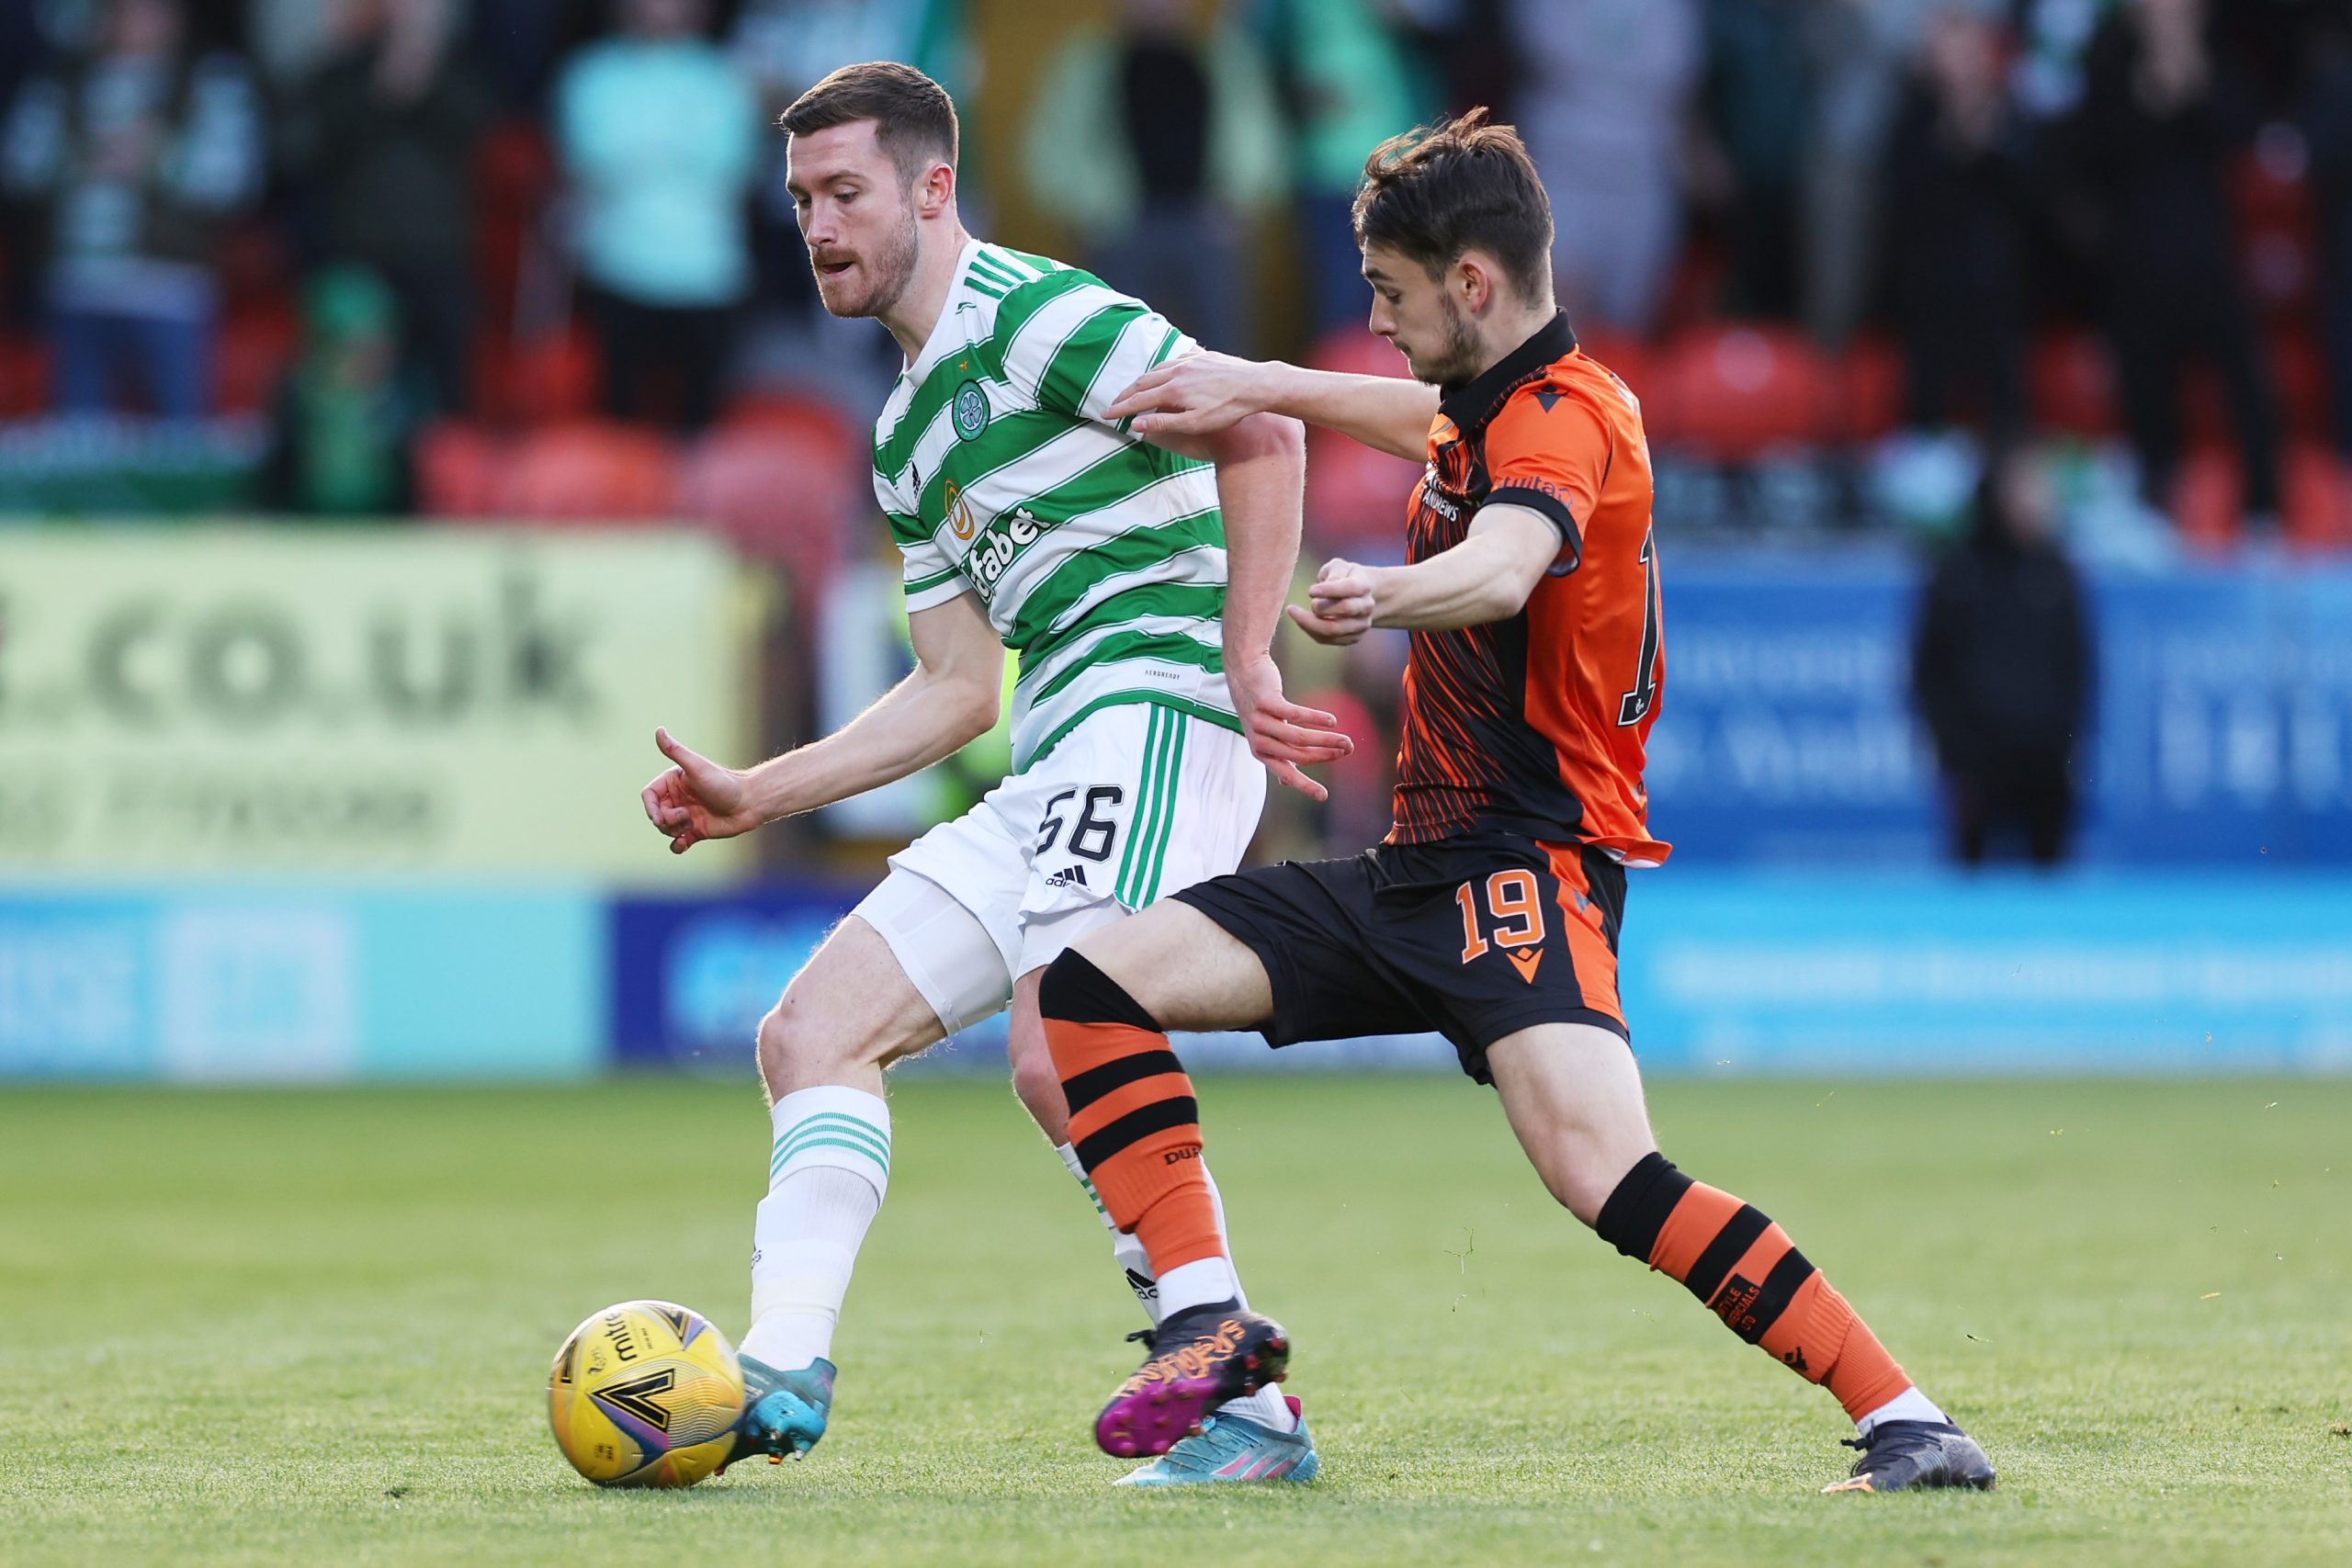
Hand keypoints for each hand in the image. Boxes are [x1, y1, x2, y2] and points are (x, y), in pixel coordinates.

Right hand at [639, 726, 761, 853]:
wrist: (750, 802)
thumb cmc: (724, 783)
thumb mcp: (696, 767)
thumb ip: (675, 751)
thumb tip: (658, 729)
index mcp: (673, 782)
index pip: (648, 795)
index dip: (650, 807)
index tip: (659, 816)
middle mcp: (678, 798)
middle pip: (656, 814)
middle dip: (665, 820)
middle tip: (685, 817)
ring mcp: (686, 815)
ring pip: (665, 828)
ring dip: (673, 830)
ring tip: (691, 824)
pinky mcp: (696, 831)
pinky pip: (678, 842)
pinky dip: (677, 845)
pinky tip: (683, 844)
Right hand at [1104, 351, 1276, 439]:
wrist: (1257, 385)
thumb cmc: (1229, 409)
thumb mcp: (1195, 423)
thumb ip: (1164, 423)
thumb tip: (1136, 424)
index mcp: (1172, 389)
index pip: (1138, 400)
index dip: (1120, 408)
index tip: (1106, 415)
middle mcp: (1177, 371)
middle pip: (1143, 382)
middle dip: (1126, 393)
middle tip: (1115, 403)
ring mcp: (1190, 361)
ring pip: (1158, 369)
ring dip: (1143, 380)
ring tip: (1136, 389)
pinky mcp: (1202, 357)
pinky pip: (1175, 360)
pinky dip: (1163, 368)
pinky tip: (1165, 372)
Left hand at [1225, 655, 1351, 802]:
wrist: (1244, 671)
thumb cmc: (1259, 706)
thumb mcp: (1265, 734)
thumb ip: (1276, 756)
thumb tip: (1285, 783)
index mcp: (1262, 753)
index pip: (1288, 774)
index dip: (1305, 786)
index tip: (1324, 796)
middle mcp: (1259, 741)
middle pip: (1299, 755)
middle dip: (1327, 755)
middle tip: (1348, 750)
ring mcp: (1260, 722)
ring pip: (1299, 737)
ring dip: (1327, 739)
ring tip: (1346, 739)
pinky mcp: (1266, 703)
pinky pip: (1295, 714)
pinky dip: (1316, 718)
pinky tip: (1331, 720)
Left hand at [1286, 558, 1379, 645]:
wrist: (1360, 596)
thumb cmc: (1344, 577)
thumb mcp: (1338, 567)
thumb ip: (1333, 572)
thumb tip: (1324, 588)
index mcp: (1363, 586)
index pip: (1350, 587)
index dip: (1330, 589)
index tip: (1310, 591)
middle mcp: (1366, 606)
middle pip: (1346, 609)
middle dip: (1322, 607)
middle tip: (1307, 602)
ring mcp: (1361, 625)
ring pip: (1334, 630)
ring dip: (1310, 622)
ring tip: (1294, 612)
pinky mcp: (1352, 638)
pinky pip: (1328, 639)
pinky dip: (1311, 630)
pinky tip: (1301, 620)